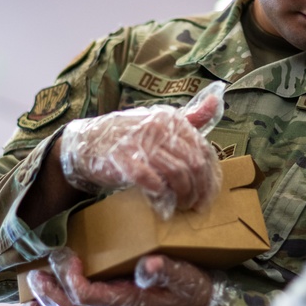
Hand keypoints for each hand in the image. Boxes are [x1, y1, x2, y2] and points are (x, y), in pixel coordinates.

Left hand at [25, 247, 224, 305]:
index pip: (88, 296)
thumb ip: (167, 271)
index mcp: (130, 304)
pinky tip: (42, 303)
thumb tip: (147, 264)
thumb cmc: (195, 293)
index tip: (66, 255)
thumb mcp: (188, 278)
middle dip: (49, 293)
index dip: (71, 278)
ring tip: (25, 294)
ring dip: (48, 303)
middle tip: (34, 274)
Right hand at [59, 81, 225, 217]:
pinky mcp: (125, 161)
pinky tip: (162, 203)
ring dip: (184, 195)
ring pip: (178, 174)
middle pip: (194, 164)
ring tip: (182, 206)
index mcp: (172, 120)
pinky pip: (153, 182)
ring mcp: (141, 144)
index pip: (204, 150)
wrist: (89, 143)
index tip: (209, 195)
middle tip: (196, 205)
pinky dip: (161, 195)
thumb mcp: (161, 122)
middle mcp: (159, 128)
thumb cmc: (130, 137)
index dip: (210, 176)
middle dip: (200, 190)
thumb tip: (216, 100)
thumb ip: (190, 118)